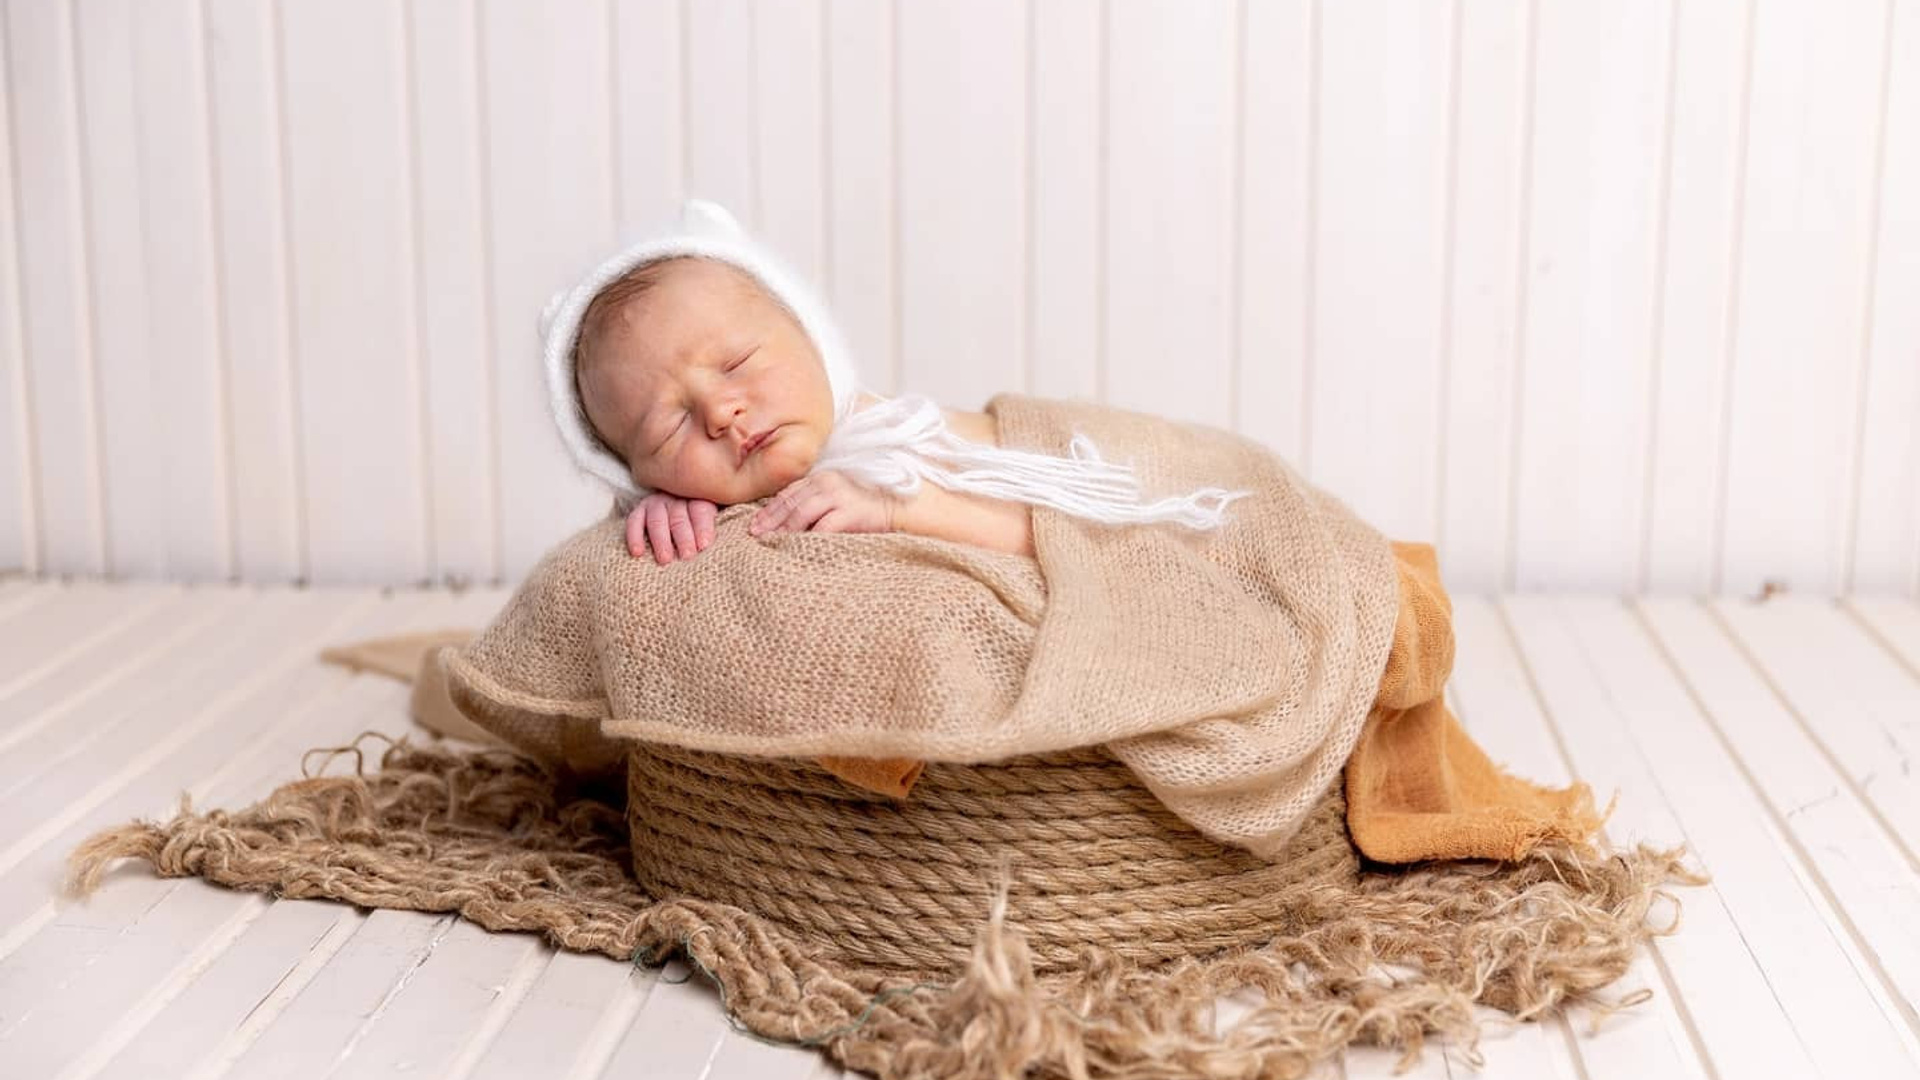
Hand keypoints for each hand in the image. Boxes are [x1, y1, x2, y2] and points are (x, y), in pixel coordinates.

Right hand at [626, 492, 718, 564]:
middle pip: (679, 517)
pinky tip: (637, 552)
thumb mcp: (714, 518)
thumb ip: (715, 527)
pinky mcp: (640, 511)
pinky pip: (634, 522)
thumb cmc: (700, 522)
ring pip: (657, 520)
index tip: (704, 545)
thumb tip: (720, 545)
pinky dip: (634, 537)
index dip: (703, 527)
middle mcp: (676, 498)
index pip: (701, 510)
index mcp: (698, 498)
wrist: (679, 504)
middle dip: (683, 538)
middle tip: (687, 556)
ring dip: (661, 540)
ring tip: (665, 559)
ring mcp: (656, 503)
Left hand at [749, 471, 897, 536]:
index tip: (754, 525)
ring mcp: (839, 496)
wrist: (898, 508)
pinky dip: (808, 538)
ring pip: (802, 512)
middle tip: (754, 535)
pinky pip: (824, 527)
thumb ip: (815, 505)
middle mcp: (827, 482)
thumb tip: (786, 524)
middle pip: (791, 502)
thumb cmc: (864, 510)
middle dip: (770, 519)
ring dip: (784, 529)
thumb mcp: (837, 500)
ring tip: (770, 542)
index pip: (788, 493)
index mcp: (821, 478)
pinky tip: (796, 548)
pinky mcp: (851, 512)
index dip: (769, 509)